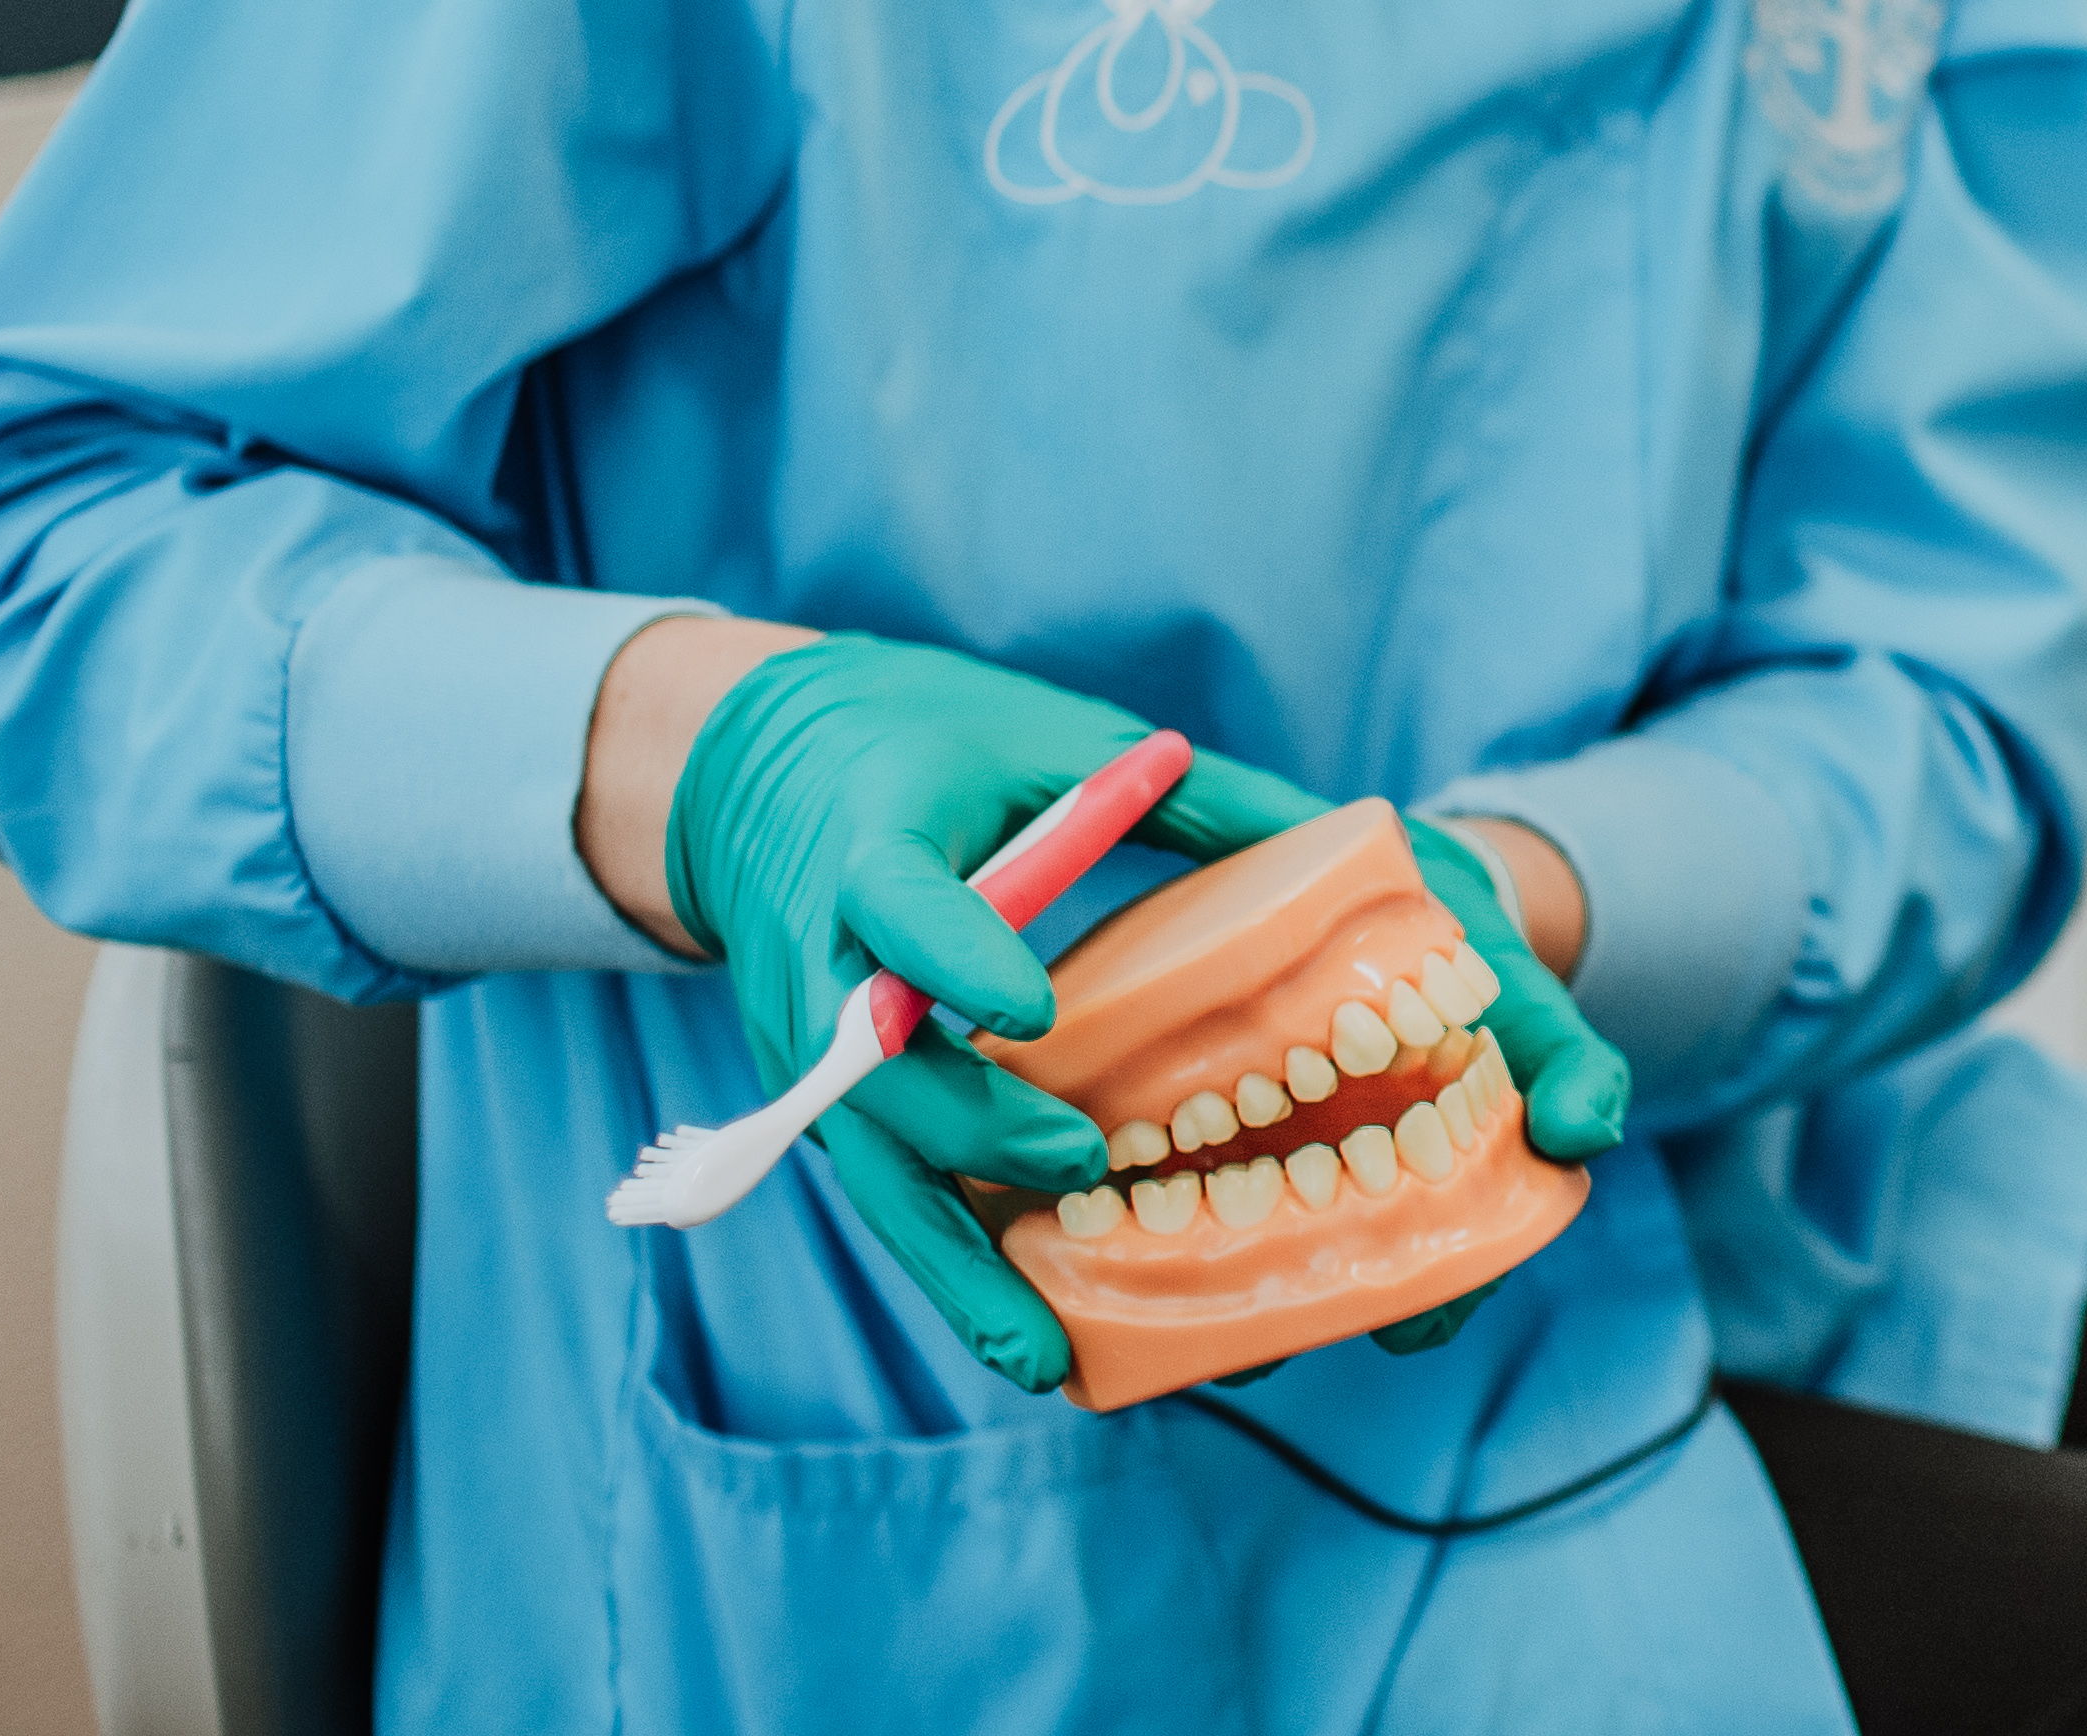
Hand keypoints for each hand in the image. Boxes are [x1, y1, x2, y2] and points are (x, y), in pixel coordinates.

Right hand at [649, 636, 1626, 1388]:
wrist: (747, 767)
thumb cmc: (918, 736)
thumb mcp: (1041, 732)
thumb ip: (1177, 792)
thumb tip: (1339, 829)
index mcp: (871, 852)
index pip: (899, 909)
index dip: (959, 959)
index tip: (1032, 1009)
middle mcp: (820, 968)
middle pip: (874, 1074)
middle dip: (973, 1127)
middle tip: (1081, 1163)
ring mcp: (806, 1049)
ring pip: (872, 1170)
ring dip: (953, 1264)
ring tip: (1042, 1354)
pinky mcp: (820, 1098)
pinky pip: (883, 1189)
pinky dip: (948, 1266)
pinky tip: (1023, 1338)